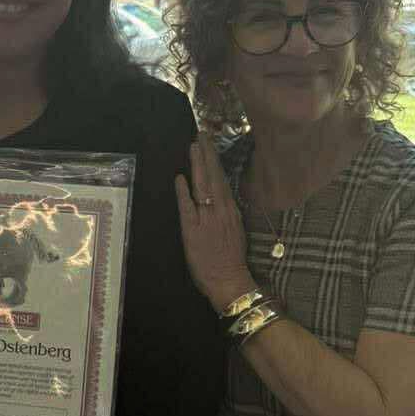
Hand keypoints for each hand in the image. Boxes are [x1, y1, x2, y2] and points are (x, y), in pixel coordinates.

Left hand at [175, 138, 254, 312]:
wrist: (228, 280)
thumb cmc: (231, 258)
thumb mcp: (234, 230)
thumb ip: (227, 211)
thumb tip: (220, 195)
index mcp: (231, 210)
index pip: (222, 179)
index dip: (215, 161)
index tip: (210, 144)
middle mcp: (221, 210)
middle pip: (214, 177)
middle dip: (207, 154)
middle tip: (201, 135)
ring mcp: (207, 219)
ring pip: (203, 186)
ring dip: (198, 165)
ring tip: (194, 147)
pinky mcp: (193, 230)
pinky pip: (188, 207)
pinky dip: (183, 192)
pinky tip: (179, 177)